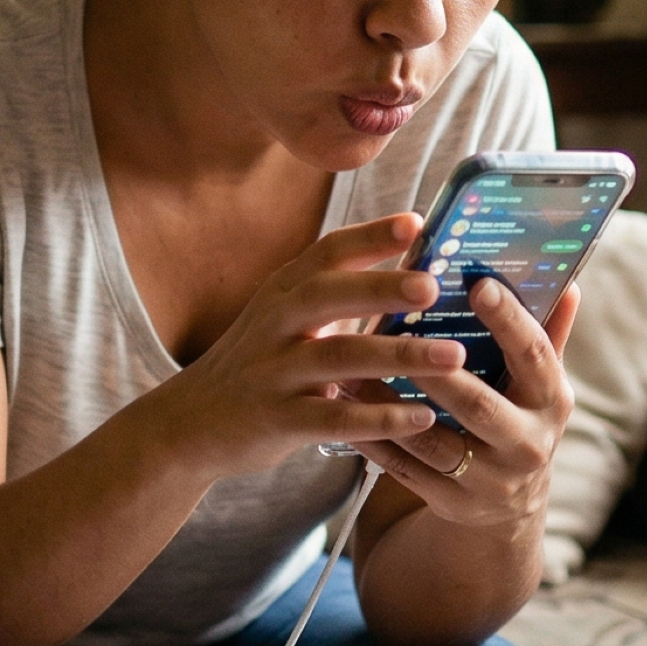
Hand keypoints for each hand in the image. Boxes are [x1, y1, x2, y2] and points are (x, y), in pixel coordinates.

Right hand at [147, 215, 465, 479]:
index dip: (370, 236)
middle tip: (433, 284)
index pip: (327, 253)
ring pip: (339, 358)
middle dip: (381, 287)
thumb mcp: (285, 317)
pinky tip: (422, 418)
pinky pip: (333, 418)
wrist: (192, 421)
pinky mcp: (276, 420)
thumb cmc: (260, 363)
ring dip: (399, 355)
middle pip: (329, 296)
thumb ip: (336, 292)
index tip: (416, 223)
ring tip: (454, 356)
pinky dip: (379, 418)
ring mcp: (274, 372)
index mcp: (284, 292)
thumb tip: (412, 263)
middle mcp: (276, 324)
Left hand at [350, 277, 577, 528]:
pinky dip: (372, 437)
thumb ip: (548, 335)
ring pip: (431, 440)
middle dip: (436, 371)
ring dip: (387, 405)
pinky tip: (344, 406)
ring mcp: (488, 480)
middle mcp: (527, 445)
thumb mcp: (540, 385)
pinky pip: (403, 468)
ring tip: (351, 369)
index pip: (534, 355)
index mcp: (554, 403)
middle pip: (478, 404)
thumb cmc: (519, 419)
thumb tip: (567, 282)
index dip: (509, 320)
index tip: (478, 283)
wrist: (510, 506)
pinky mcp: (450, 502)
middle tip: (399, 332)